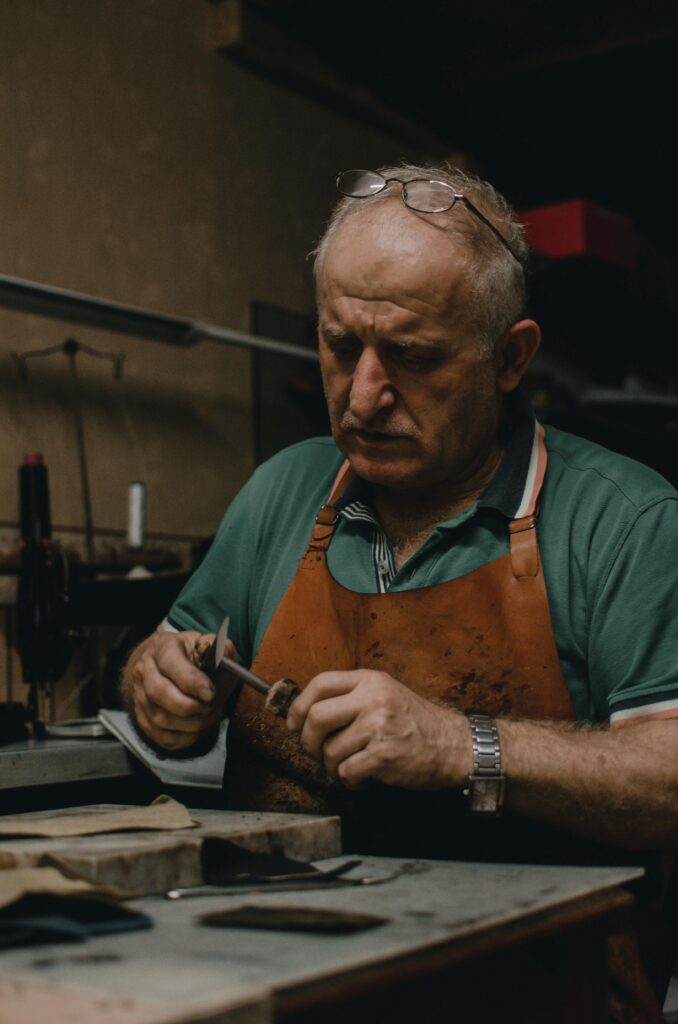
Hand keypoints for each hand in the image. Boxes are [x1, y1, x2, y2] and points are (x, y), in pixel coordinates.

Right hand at [124, 628, 237, 750]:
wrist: (173, 667)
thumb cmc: (196, 657)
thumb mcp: (211, 645)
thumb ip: (219, 648)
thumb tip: (218, 657)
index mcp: (162, 647)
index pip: (170, 663)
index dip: (191, 681)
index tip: (210, 693)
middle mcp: (145, 670)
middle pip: (158, 692)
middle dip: (190, 706)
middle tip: (211, 706)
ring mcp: (140, 695)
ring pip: (160, 718)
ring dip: (191, 724)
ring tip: (208, 716)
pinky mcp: (143, 717)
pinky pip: (161, 736)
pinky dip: (184, 738)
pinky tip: (197, 728)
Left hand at [286, 669, 470, 789]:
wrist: (454, 746)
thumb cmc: (417, 723)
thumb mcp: (386, 695)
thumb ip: (352, 698)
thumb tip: (307, 713)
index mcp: (370, 681)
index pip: (321, 683)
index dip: (299, 705)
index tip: (294, 724)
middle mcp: (373, 699)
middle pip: (316, 717)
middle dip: (308, 741)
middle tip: (316, 752)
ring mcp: (379, 726)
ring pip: (329, 750)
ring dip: (332, 767)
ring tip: (348, 768)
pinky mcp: (384, 755)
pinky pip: (346, 772)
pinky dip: (349, 781)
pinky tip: (363, 779)